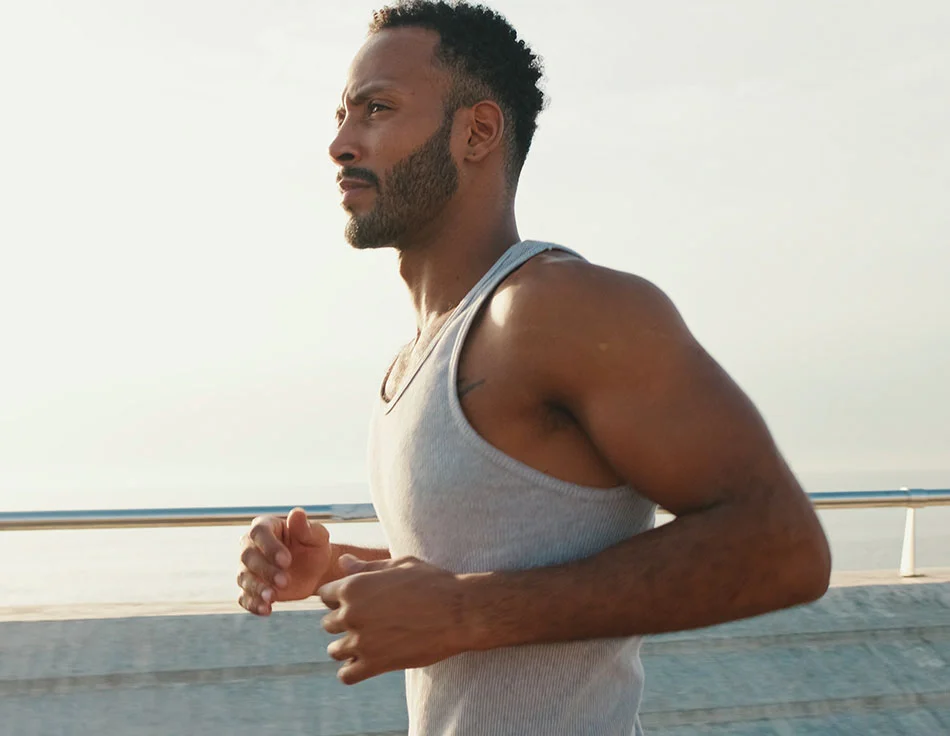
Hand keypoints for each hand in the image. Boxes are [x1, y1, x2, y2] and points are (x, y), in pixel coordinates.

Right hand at [237, 507, 331, 615]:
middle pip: (248, 557)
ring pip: (244, 578)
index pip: (259, 533)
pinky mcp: (251, 589)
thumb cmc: (314, 546)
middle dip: (265, 570)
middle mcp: (251, 546)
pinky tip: (266, 610)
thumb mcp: (316, 536)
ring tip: (271, 598)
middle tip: (284, 581)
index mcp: (265, 527)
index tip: (286, 560)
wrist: (315, 570)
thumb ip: (306, 527)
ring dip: (257, 588)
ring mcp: (248, 569)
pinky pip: (245, 597)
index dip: (270, 547)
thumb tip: (297, 513)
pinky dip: (253, 604)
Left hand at [318, 555, 471, 683]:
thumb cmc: (431, 582)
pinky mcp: (375, 664)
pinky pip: (346, 675)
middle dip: (342, 622)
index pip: (324, 595)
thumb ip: (366, 566)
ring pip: (335, 651)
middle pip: (327, 624)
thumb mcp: (399, 566)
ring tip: (368, 643)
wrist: (458, 612)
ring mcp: (361, 642)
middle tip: (367, 621)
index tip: (356, 600)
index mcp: (353, 586)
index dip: (338, 596)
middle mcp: (351, 614)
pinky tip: (367, 663)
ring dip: (347, 647)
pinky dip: (352, 671)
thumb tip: (342, 562)